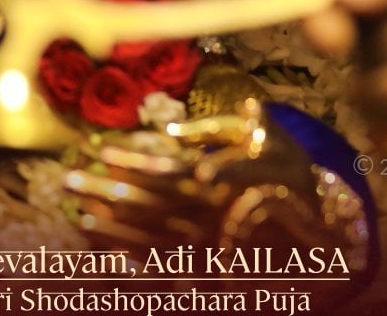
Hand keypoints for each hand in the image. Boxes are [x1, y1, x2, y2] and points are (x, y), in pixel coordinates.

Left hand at [46, 106, 349, 253]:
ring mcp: (209, 239)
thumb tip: (189, 126)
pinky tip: (98, 243)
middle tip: (66, 180)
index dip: (134, 160)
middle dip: (107, 191)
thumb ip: (229, 128)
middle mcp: (211, 211)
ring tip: (76, 212)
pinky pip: (161, 258)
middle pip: (150, 202)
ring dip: (111, 224)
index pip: (169, 167)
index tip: (100, 151)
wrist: (320, 225)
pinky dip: (128, 251)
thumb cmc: (285, 168)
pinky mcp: (207, 260)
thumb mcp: (266, 138)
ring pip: (151, 234)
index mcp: (222, 178)